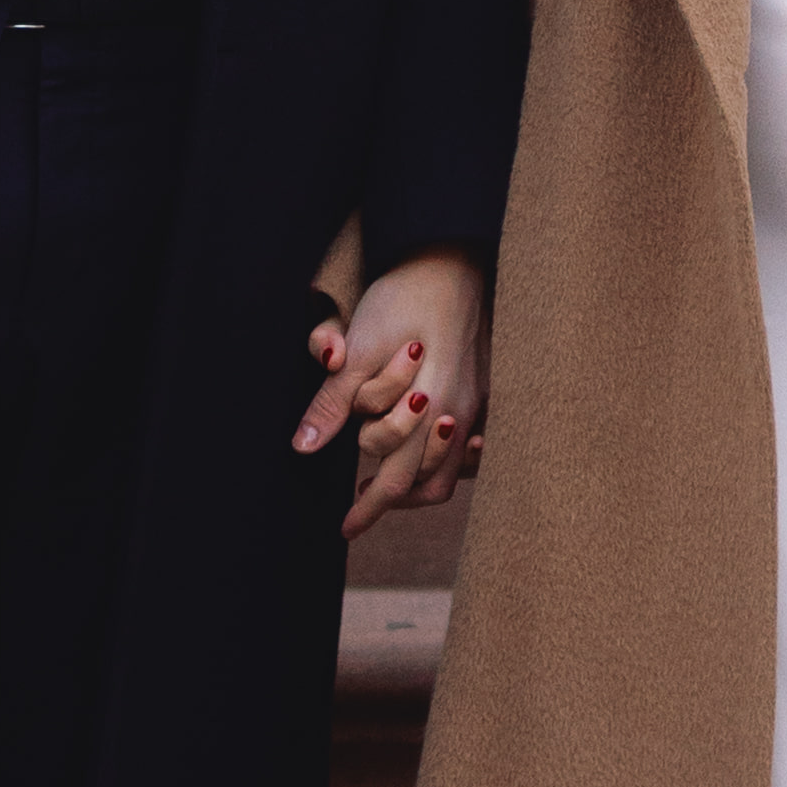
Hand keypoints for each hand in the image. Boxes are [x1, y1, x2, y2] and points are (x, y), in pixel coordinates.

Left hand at [299, 250, 487, 529]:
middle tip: (356, 507)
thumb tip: (303, 449)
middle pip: (426, 484)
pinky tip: (416, 448)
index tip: (345, 527)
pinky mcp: (483, 390)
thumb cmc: (402, 299)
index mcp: (430, 409)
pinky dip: (438, 458)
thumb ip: (334, 403)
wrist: (451, 259)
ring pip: (448, 470)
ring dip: (413, 482)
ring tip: (380, 478)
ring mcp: (475, 404)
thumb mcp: (358, 350)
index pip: (397, 481)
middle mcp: (459, 414)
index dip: (368, 508)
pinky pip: (464, 446)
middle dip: (387, 499)